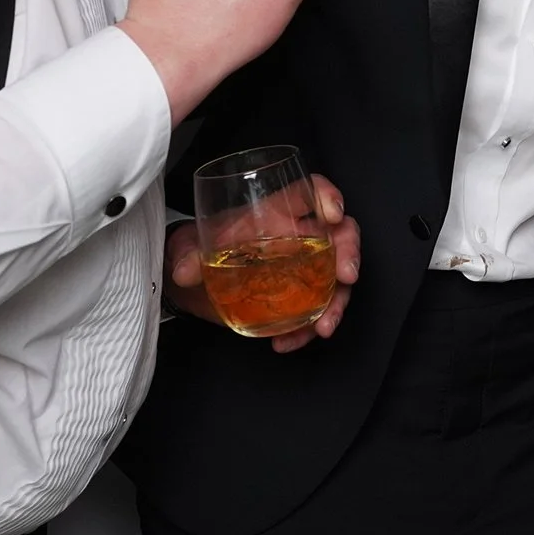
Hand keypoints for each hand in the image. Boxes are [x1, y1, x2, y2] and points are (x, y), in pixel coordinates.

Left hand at [163, 173, 361, 351]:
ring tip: (323, 326)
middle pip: (340, 235)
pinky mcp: (299, 297)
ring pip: (336, 279)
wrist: (198, 280)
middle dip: (349, 254)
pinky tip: (287, 342)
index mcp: (277, 211)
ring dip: (336, 303)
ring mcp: (304, 268)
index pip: (310, 192)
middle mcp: (298, 236)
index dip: (327, 196)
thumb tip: (184, 271)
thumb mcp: (193, 248)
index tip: (333, 213)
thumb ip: (188, 255)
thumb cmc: (204, 249)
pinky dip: (306, 330)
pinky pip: (315, 312)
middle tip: (346, 277)